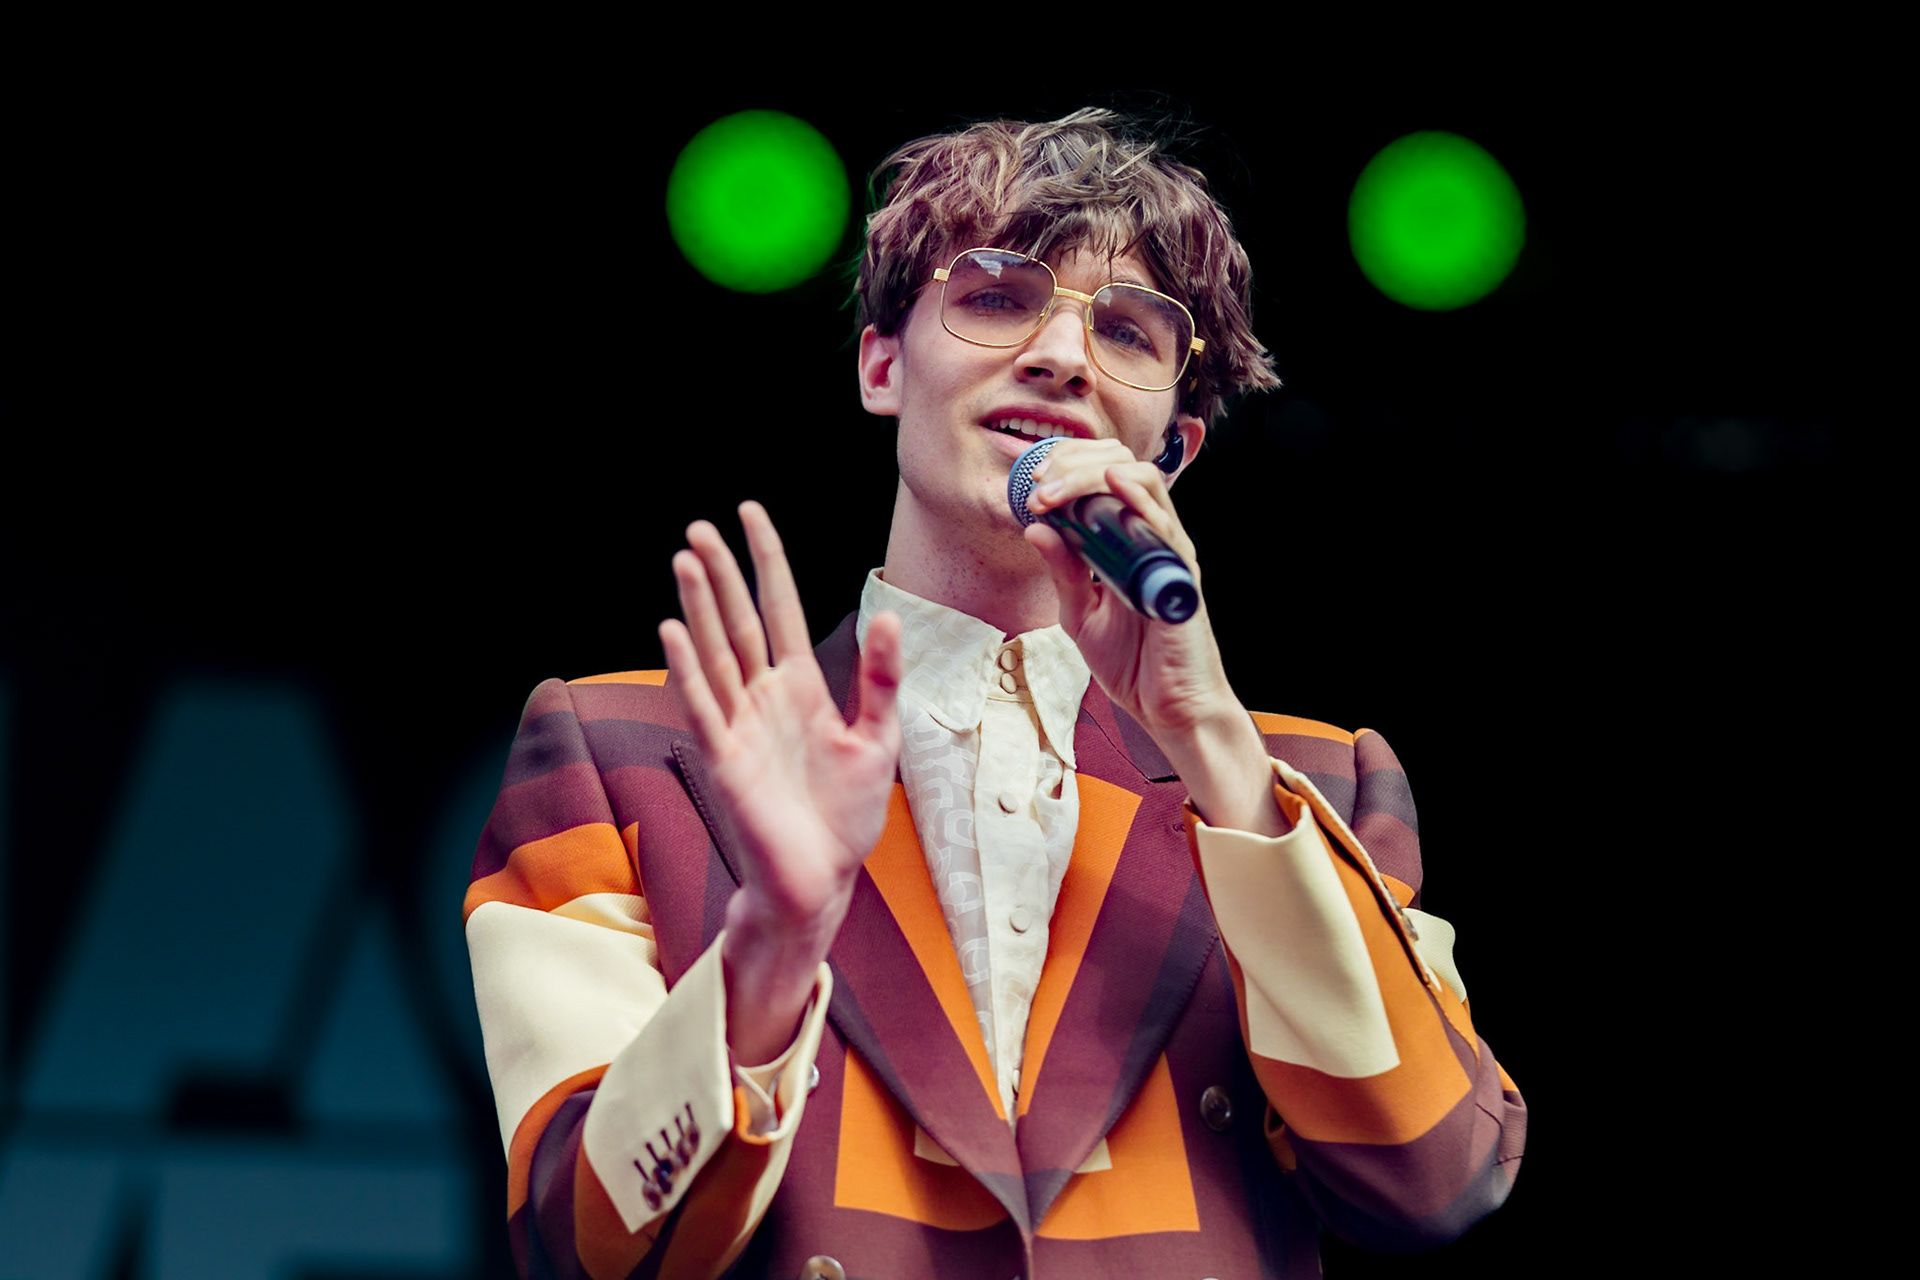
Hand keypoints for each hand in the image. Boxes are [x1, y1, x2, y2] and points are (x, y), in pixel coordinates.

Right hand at [658, 501, 902, 1059]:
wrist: (820, 881)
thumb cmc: (845, 817)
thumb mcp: (879, 740)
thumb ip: (880, 680)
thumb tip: (890, 615)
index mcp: (800, 687)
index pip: (780, 609)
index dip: (765, 562)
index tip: (749, 513)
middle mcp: (763, 698)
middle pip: (737, 621)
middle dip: (721, 573)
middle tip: (698, 525)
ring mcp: (740, 727)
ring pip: (715, 654)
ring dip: (699, 608)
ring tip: (686, 559)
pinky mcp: (726, 761)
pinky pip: (703, 707)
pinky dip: (687, 670)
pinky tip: (673, 631)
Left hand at [1020, 440, 1231, 736]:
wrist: (1167, 708)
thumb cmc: (1133, 661)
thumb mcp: (1080, 613)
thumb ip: (1062, 572)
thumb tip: (1034, 528)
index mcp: (1126, 542)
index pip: (1102, 477)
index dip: (1066, 467)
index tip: (1031, 483)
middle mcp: (1150, 538)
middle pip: (1121, 466)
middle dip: (1073, 463)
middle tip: (1039, 486)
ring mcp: (1167, 551)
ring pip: (1143, 481)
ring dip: (1092, 476)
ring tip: (1056, 491)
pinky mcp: (1180, 573)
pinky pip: (1165, 523)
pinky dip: (1139, 498)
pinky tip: (1115, 486)